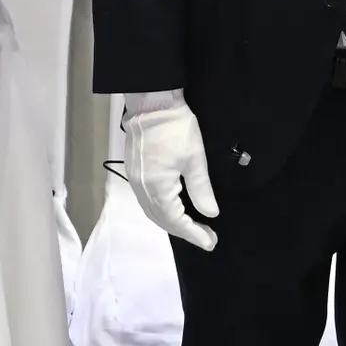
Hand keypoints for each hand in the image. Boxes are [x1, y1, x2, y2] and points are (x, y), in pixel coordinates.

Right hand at [118, 99, 220, 251]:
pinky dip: (162, 212)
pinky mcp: (134, 174)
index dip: (194, 233)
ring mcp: (135, 182)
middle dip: (184, 232)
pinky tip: (174, 210)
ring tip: (192, 228)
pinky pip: (147, 202)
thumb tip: (211, 214)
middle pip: (161, 220)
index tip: (211, 242)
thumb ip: (201, 189)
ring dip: (172, 223)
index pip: (175, 220)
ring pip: (152, 212)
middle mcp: (142, 189)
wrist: (151, 103)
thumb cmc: (176, 129)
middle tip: (207, 237)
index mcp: (157, 187)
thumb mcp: (195, 159)